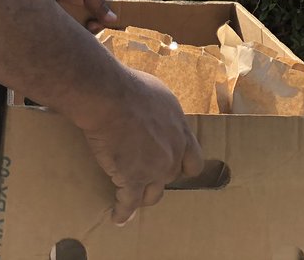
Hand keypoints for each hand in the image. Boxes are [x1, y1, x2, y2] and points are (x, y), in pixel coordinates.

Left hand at [38, 0, 117, 32]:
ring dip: (87, 30)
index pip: (113, 11)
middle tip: (90, 25)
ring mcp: (82, 12)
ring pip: (90, 27)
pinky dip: (78, 30)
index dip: (112, 20)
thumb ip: (100, 4)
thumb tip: (114, 19)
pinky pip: (78, 27)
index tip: (105, 26)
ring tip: (82, 26)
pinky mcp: (71, 17)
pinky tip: (75, 29)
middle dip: (98, 26)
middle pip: (102, 22)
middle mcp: (93, 4)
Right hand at [80, 68, 204, 224]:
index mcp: (180, 129)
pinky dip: (123, 211)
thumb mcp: (156, 91)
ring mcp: (155, 168)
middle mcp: (173, 151)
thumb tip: (153, 108)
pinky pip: (129, 202)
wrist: (111, 96)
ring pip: (153, 193)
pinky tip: (118, 217)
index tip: (175, 168)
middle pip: (171, 176)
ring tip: (132, 200)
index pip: (193, 159)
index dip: (182, 166)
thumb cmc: (128, 85)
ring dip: (142, 196)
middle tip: (146, 178)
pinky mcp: (133, 179)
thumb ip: (160, 109)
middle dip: (160, 179)